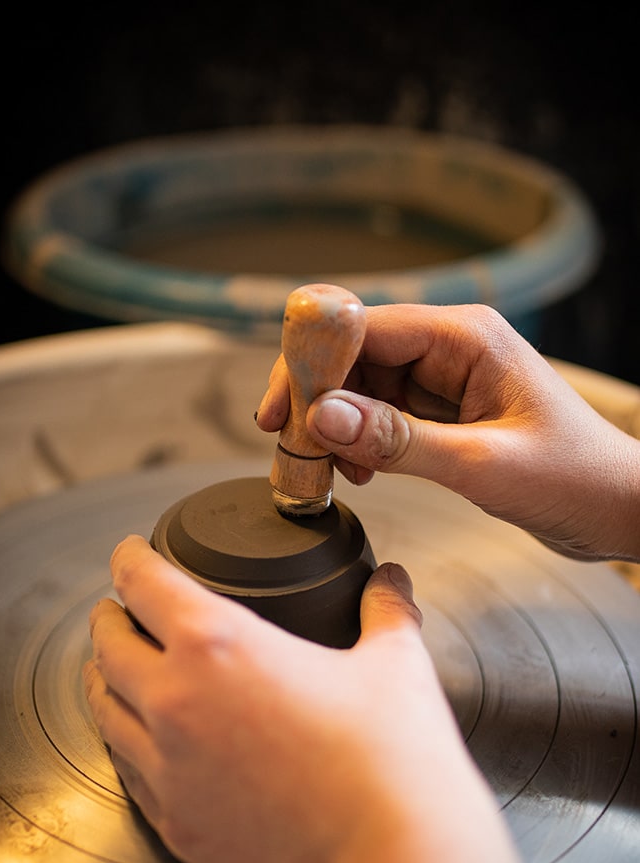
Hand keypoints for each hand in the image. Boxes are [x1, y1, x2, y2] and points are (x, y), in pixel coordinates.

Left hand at [83, 534, 435, 862]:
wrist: (390, 861)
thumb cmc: (392, 756)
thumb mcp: (395, 662)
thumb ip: (385, 610)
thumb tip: (391, 578)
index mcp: (218, 645)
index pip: (145, 584)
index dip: (128, 558)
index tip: (128, 551)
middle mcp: (175, 703)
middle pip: (109, 646)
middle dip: (109, 619)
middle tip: (118, 609)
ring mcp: (169, 771)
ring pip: (104, 710)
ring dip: (103, 679)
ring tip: (113, 668)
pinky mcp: (177, 826)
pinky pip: (129, 772)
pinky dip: (125, 742)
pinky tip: (140, 740)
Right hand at [257, 304, 639, 561]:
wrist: (615, 509)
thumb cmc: (575, 478)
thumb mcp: (481, 464)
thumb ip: (399, 441)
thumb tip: (324, 418)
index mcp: (467, 337)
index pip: (366, 328)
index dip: (314, 365)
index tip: (282, 412)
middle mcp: (452, 348)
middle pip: (356, 355)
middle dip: (318, 400)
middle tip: (292, 448)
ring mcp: (446, 380)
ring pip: (363, 388)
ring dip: (337, 427)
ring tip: (333, 470)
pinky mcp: (443, 412)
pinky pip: (382, 415)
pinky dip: (361, 442)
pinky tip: (361, 472)